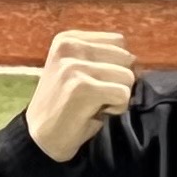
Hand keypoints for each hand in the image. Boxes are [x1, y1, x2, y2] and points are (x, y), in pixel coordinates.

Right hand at [25, 28, 139, 160]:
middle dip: (118, 80)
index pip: (119, 42)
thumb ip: (102, 57)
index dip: (117, 65)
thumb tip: (136, 59)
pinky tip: (96, 113)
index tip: (96, 82)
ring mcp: (74, 67)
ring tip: (95, 104)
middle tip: (96, 96)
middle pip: (126, 58)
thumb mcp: (78, 69)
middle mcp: (69, 47)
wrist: (40, 138)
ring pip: (127, 77)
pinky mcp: (82, 87)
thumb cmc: (65, 105)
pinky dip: (117, 108)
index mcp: (67, 39)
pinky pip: (123, 94)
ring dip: (118, 96)